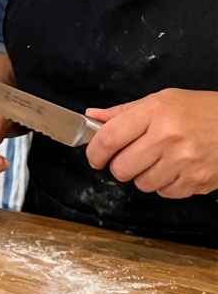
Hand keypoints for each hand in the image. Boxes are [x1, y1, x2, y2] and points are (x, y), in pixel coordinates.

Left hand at [85, 89, 217, 198]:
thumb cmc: (200, 110)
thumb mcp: (162, 100)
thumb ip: (125, 112)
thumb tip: (93, 116)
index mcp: (155, 113)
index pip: (109, 138)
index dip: (95, 152)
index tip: (95, 157)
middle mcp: (168, 137)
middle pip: (121, 168)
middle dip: (120, 166)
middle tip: (131, 158)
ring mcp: (183, 161)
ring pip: (141, 184)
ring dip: (144, 176)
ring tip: (159, 160)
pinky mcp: (196, 181)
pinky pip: (164, 193)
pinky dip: (165, 185)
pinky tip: (176, 168)